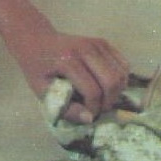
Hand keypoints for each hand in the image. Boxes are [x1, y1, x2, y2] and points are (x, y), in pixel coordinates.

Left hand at [11, 30, 132, 121]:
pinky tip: (107, 87)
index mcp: (67, 61)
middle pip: (111, 81)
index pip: (92, 91)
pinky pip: (123, 65)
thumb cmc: (37, 67)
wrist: (37, 40)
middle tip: (99, 109)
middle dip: (109, 101)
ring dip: (116, 92)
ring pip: (121, 74)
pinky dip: (120, 80)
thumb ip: (65, 107)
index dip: (93, 108)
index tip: (87, 115)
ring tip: (103, 99)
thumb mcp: (42, 91)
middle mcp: (85, 49)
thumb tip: (89, 119)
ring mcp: (97, 44)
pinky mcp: (103, 43)